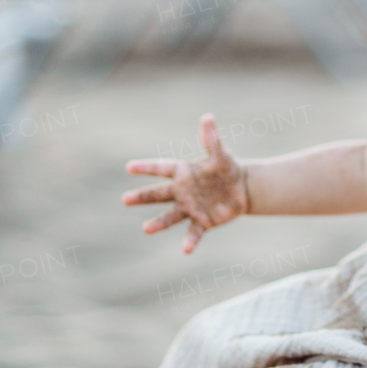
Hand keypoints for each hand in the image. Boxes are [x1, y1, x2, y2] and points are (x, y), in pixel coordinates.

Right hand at [122, 114, 247, 253]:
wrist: (241, 189)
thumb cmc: (227, 168)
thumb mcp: (221, 154)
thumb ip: (212, 139)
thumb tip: (207, 117)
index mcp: (183, 173)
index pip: (162, 168)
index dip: (147, 167)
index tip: (130, 167)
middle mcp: (182, 191)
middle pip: (158, 194)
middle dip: (142, 196)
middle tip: (125, 199)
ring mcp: (190, 208)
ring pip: (171, 215)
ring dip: (159, 223)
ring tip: (146, 229)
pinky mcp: (203, 222)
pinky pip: (194, 232)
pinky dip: (190, 241)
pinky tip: (186, 250)